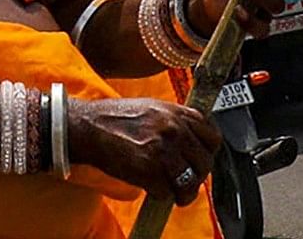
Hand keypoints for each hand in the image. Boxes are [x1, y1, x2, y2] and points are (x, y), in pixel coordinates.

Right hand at [67, 96, 224, 198]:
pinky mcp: (148, 171)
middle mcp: (174, 130)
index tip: (201, 159)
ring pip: (189, 182)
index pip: (213, 137)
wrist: (89, 128)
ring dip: (184, 192)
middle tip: (187, 181)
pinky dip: (161, 195)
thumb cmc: (116, 117)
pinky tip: (153, 188)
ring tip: (176, 194)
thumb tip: (194, 140)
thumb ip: (177, 120)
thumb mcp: (154, 107)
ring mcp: (162, 151)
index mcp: (177, 113)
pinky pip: (166, 192)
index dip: (208, 152)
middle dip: (197, 176)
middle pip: (205, 163)